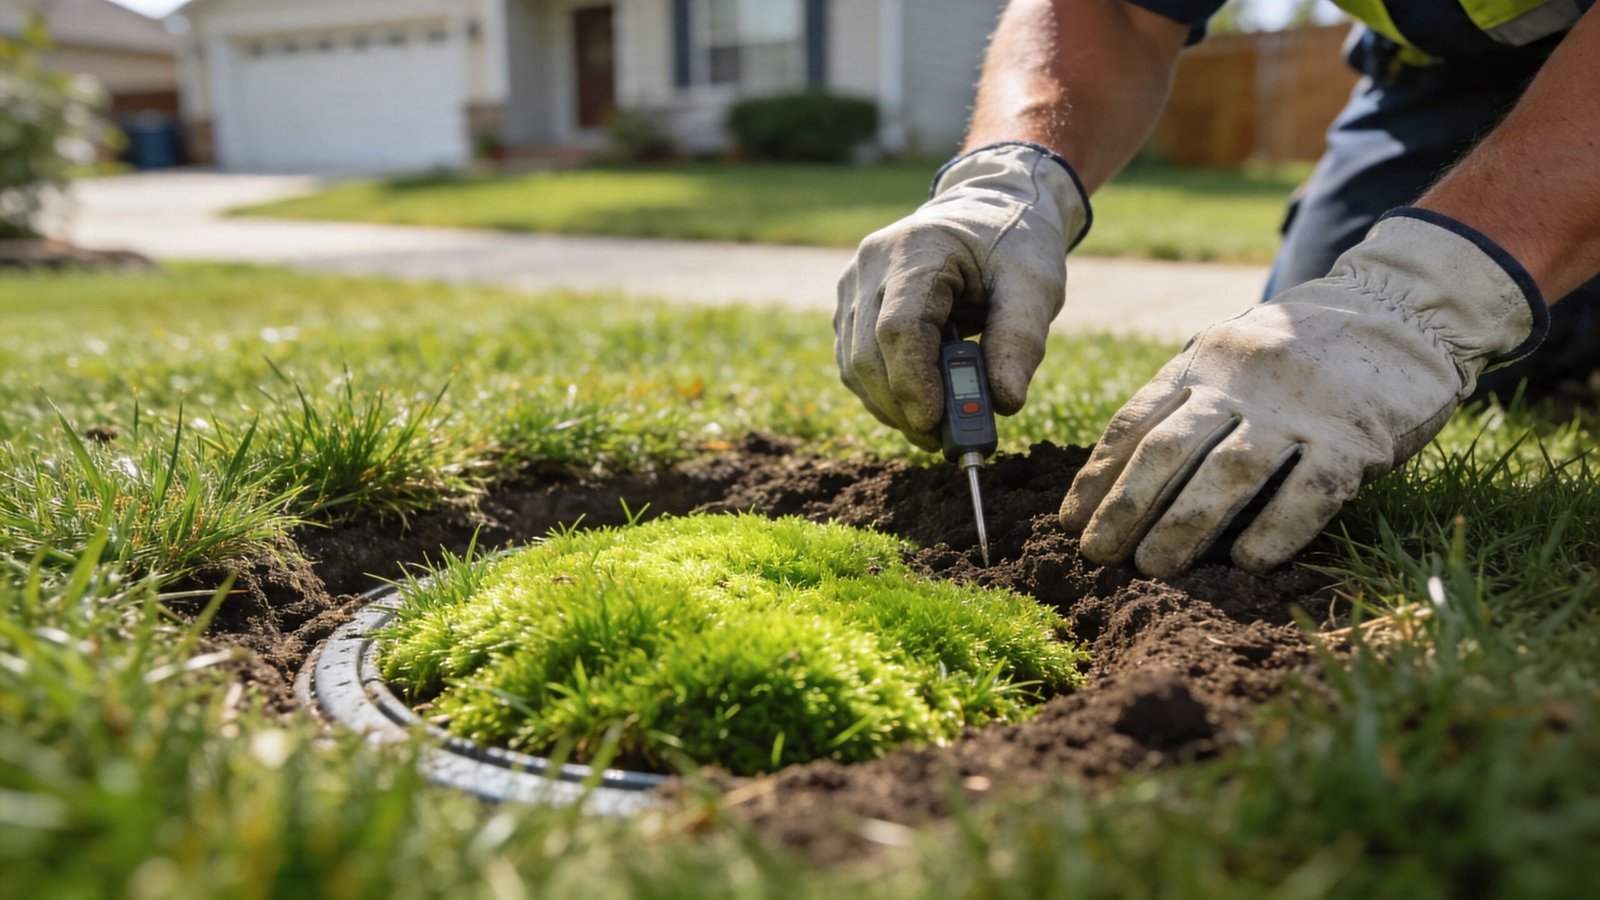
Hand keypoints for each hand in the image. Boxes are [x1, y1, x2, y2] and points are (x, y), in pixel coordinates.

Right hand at [834, 142, 1089, 450]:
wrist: (984, 208)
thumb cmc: (1012, 243)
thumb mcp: (1035, 284)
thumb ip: (1022, 340)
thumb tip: (1004, 404)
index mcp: (918, 249)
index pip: (898, 328)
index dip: (913, 382)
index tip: (939, 423)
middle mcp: (871, 265)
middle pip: (867, 355)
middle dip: (904, 407)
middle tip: (946, 439)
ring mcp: (853, 286)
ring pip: (854, 366)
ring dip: (892, 407)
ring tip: (937, 425)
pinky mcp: (850, 307)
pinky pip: (854, 362)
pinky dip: (884, 393)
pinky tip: (919, 401)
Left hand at [1060, 210, 1546, 576]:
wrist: (1403, 306)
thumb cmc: (1300, 350)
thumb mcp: (1231, 355)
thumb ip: (1188, 401)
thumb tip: (1124, 481)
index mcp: (1203, 360)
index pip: (1135, 421)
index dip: (1098, 475)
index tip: (1070, 521)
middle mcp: (1244, 381)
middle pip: (1169, 449)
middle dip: (1125, 507)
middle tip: (1097, 556)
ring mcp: (1301, 407)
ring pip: (1229, 472)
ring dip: (1184, 526)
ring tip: (1152, 569)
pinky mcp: (1356, 435)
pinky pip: (1311, 490)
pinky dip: (1276, 529)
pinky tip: (1246, 564)